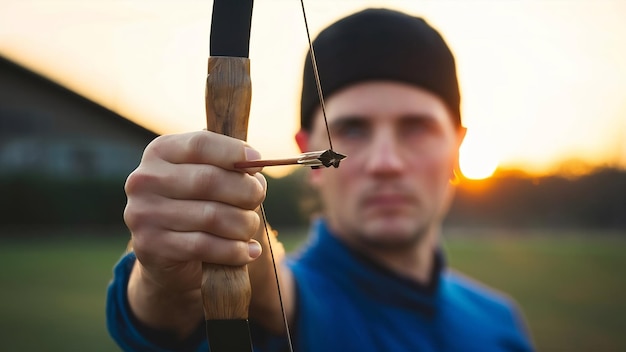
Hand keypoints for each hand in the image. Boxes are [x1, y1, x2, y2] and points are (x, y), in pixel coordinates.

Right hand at [124, 130, 265, 293]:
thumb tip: (254, 166)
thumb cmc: (195, 206)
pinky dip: (235, 250)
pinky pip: (205, 246)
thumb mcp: (207, 178)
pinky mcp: (151, 246)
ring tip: (250, 227)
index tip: (258, 161)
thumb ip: (228, 168)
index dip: (233, 152)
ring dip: (243, 224)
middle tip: (257, 198)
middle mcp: (145, 180)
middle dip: (245, 191)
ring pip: (212, 217)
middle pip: (209, 180)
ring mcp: (144, 214)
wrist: (164, 255)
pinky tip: (250, 251)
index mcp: (159, 152)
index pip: (199, 144)